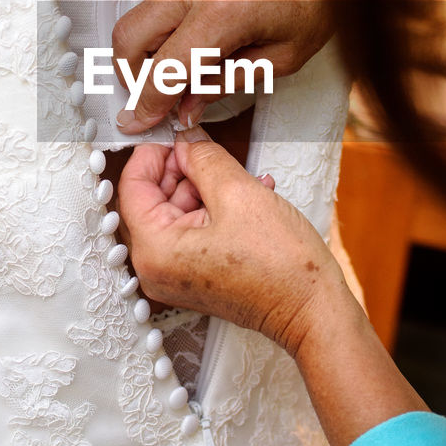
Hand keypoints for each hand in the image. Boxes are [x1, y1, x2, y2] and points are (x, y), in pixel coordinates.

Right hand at [111, 0, 331, 132]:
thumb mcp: (286, 55)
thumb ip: (229, 83)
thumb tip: (190, 104)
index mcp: (223, 11)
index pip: (162, 70)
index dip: (148, 103)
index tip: (144, 119)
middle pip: (128, 38)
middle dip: (130, 76)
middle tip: (152, 97)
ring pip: (138, 16)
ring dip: (147, 50)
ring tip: (180, 71)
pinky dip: (162, 26)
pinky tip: (193, 41)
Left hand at [119, 125, 427, 445]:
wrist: (313, 311)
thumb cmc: (280, 265)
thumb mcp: (238, 193)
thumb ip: (203, 158)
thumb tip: (185, 139)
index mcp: (154, 250)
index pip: (132, 186)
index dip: (153, 153)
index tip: (176, 133)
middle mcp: (155, 268)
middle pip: (152, 200)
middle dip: (182, 170)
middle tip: (209, 149)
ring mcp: (175, 276)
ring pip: (175, 213)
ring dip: (205, 187)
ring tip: (240, 174)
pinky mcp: (196, 277)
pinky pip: (192, 231)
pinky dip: (214, 209)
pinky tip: (248, 193)